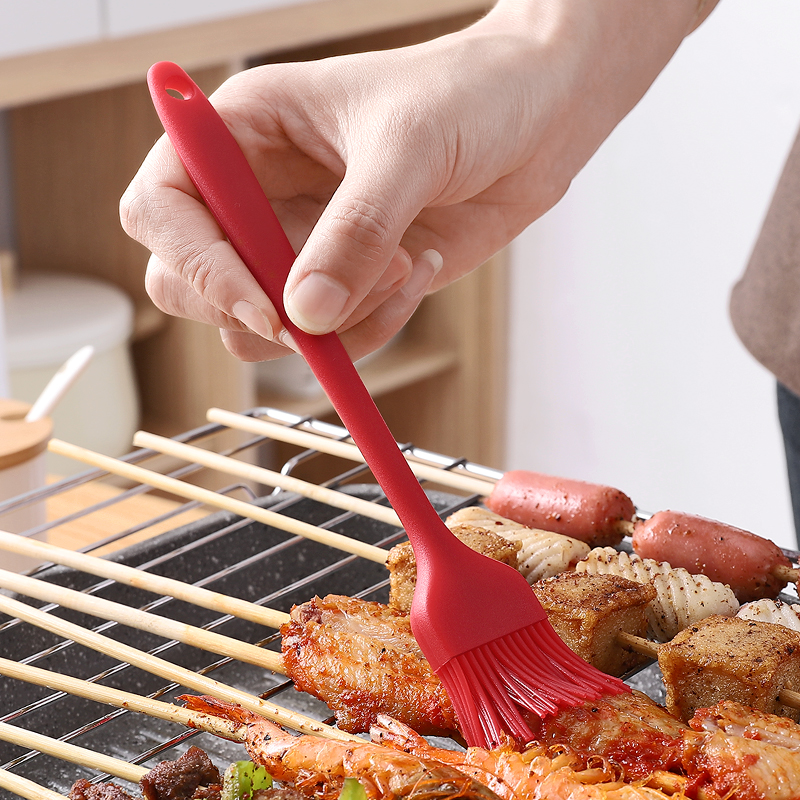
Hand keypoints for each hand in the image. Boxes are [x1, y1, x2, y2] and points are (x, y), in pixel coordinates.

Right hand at [120, 0, 711, 361]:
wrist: (538, 119)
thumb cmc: (470, 97)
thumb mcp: (406, 150)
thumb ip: (353, 231)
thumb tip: (304, 314)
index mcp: (245, 132)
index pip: (161, 208)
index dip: (197, 264)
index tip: (265, 304)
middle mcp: (259, 193)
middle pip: (188, 282)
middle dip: (257, 307)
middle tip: (325, 305)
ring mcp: (300, 245)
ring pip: (261, 326)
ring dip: (333, 319)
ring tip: (400, 263)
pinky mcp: (347, 282)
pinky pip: (327, 340)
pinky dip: (372, 328)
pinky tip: (416, 271)